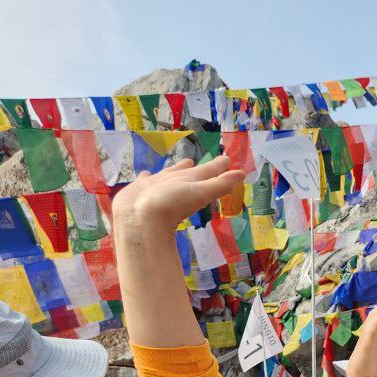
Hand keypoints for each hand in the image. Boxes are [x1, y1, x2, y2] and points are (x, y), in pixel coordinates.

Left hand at [113, 156, 244, 237]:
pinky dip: (146, 177)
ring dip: (175, 169)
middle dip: (195, 167)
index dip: (218, 166)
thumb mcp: (200, 195)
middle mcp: (171, 178)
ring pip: (166, 173)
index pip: (207, 171)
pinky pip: (143, 181)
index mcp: (188, 178)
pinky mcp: (135, 192)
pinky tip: (145, 174)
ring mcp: (152, 184)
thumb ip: (220, 185)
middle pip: (186, 170)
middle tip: (199, 162)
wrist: (138, 215)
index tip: (227, 159)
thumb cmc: (173, 205)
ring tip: (182, 164)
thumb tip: (240, 173)